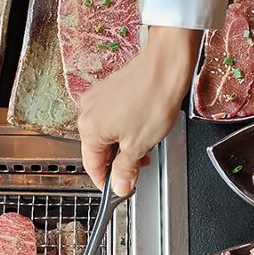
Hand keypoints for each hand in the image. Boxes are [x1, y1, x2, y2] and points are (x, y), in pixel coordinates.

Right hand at [77, 26, 201, 195]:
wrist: (166, 65)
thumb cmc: (153, 99)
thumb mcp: (139, 145)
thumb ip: (126, 169)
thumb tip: (119, 186)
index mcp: (88, 128)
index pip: (92, 165)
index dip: (107, 181)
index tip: (120, 189)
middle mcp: (87, 112)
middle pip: (99, 148)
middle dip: (119, 160)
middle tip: (141, 165)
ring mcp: (97, 98)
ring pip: (107, 132)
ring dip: (124, 143)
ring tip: (146, 143)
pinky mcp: (109, 89)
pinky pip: (112, 116)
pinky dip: (125, 126)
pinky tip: (142, 125)